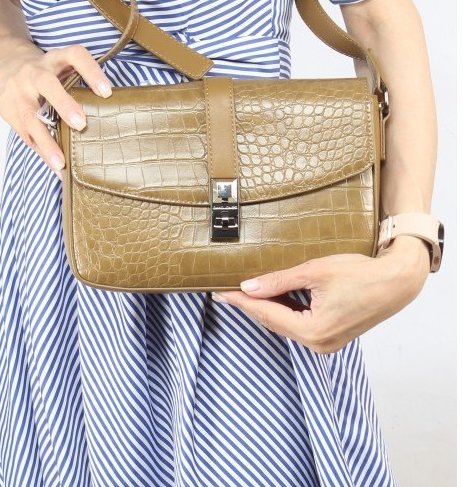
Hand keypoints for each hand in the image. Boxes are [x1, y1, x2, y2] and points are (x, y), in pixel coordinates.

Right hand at [0, 43, 112, 176]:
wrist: (8, 65)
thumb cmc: (48, 72)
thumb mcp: (64, 67)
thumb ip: (80, 82)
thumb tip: (111, 111)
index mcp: (55, 58)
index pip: (75, 56)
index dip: (91, 72)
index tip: (106, 92)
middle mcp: (34, 72)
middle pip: (47, 84)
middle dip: (63, 104)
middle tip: (80, 124)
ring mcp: (17, 90)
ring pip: (30, 116)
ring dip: (46, 141)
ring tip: (61, 163)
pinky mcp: (7, 109)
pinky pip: (24, 134)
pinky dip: (39, 151)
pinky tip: (53, 166)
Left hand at [212, 235, 430, 352]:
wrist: (397, 281)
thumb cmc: (361, 274)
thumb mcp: (314, 272)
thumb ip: (278, 281)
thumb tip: (249, 286)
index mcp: (313, 331)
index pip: (266, 314)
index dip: (241, 302)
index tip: (220, 293)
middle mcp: (319, 344)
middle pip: (274, 322)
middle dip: (251, 305)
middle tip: (226, 290)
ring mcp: (326, 342)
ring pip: (286, 323)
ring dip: (267, 307)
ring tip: (245, 290)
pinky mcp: (332, 335)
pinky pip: (299, 323)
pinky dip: (285, 310)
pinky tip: (273, 295)